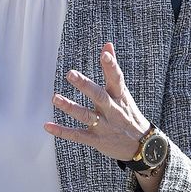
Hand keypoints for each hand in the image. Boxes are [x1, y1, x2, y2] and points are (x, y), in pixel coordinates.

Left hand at [46, 43, 150, 161]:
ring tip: (55, 98)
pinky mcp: (97, 140)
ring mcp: (105, 126)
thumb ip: (112, 69)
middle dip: (85, 85)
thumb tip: (107, 44)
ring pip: (86, 116)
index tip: (105, 53)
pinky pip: (78, 136)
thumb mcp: (123, 92)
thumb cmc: (128, 114)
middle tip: (70, 74)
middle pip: (99, 96)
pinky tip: (47, 126)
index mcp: (120, 97)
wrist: (143, 146)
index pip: (117, 79)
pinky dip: (62, 132)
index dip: (111, 66)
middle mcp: (113, 110)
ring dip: (70, 107)